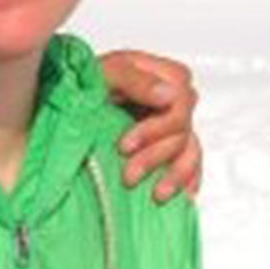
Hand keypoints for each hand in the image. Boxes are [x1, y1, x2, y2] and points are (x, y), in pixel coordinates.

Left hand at [99, 48, 201, 200]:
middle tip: (128, 175)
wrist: (77, 102)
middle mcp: (177, 101)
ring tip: (156, 194)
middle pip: (181, 131)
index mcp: (168, 76)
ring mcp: (177, 125)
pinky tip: (182, 196)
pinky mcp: (173, 146)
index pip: (181, 101)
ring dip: (173, 175)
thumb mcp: (107, 72)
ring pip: (188, 152)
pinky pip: (192, 164)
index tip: (125, 145)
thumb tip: (168, 95)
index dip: (157, 126)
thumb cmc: (92, 81)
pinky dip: (187, 180)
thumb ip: (137, 80)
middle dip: (155, 156)